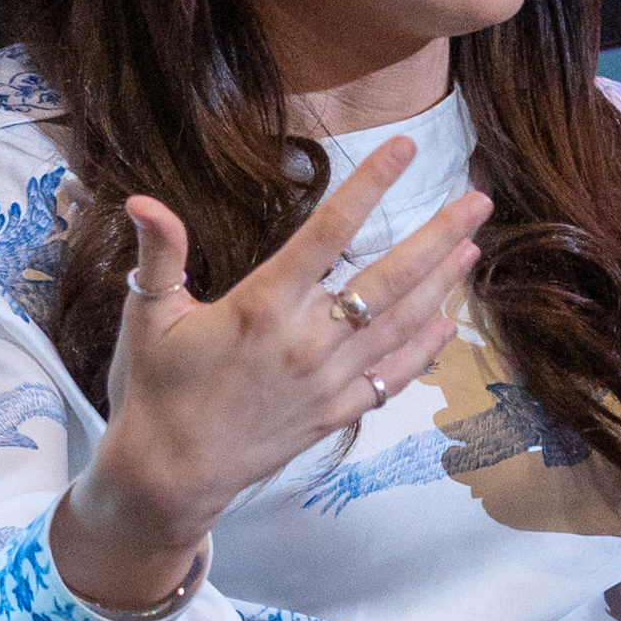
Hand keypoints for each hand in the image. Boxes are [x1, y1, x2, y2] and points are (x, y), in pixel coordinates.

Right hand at [49, 139, 486, 612]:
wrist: (172, 472)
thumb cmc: (159, 389)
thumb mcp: (150, 315)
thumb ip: (161, 254)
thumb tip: (142, 201)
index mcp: (264, 305)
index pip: (329, 231)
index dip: (370, 184)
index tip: (404, 148)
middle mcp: (308, 339)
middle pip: (390, 278)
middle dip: (439, 235)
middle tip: (479, 201)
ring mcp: (329, 379)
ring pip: (401, 323)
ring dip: (442, 284)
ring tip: (472, 248)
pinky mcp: (336, 411)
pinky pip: (393, 376)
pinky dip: (424, 350)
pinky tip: (446, 326)